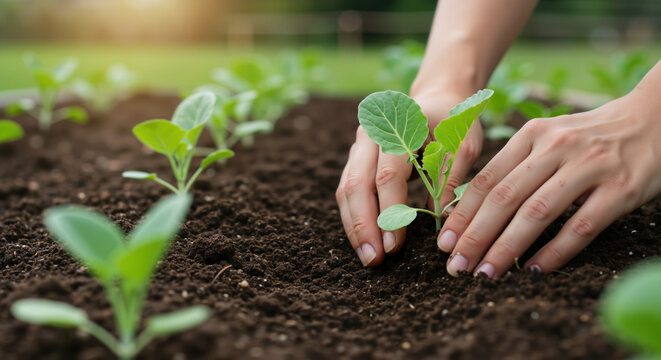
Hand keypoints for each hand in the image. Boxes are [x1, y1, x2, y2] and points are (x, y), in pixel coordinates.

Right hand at [336, 91, 482, 265]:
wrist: (437, 99)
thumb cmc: (454, 121)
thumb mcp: (464, 143)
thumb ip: (451, 176)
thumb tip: (442, 220)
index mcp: (397, 127)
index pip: (388, 175)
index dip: (389, 212)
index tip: (396, 245)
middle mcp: (369, 136)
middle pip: (356, 184)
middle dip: (364, 225)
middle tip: (375, 259)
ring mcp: (358, 147)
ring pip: (346, 190)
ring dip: (354, 226)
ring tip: (368, 257)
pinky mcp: (356, 161)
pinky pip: (347, 191)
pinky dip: (354, 218)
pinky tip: (364, 241)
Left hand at [439, 91, 660, 277]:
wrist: (654, 118)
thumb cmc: (590, 138)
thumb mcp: (549, 139)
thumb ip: (516, 167)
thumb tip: (472, 212)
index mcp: (532, 134)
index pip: (487, 179)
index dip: (462, 215)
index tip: (443, 244)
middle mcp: (556, 146)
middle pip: (504, 198)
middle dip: (475, 237)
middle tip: (456, 267)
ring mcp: (589, 166)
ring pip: (536, 213)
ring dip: (506, 248)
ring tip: (486, 274)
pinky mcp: (620, 188)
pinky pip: (581, 226)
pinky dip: (555, 251)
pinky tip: (534, 269)